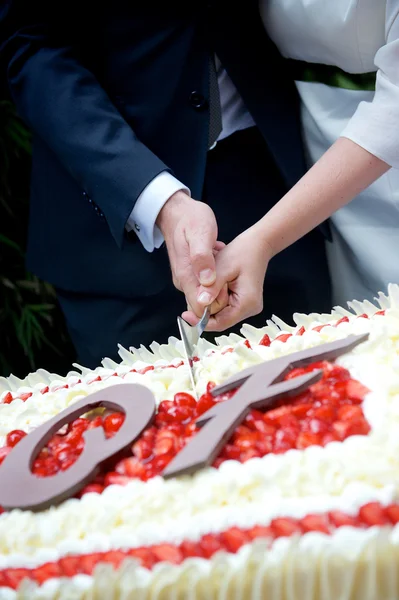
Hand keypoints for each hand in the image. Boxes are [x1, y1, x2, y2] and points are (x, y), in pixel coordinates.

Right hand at [156, 191, 222, 313]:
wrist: (177, 211)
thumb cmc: (190, 218)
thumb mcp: (200, 232)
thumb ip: (202, 258)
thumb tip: (207, 282)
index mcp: (185, 275)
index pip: (199, 307)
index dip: (216, 304)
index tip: (227, 286)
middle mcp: (183, 281)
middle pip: (204, 303)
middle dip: (220, 292)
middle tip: (227, 268)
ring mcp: (186, 278)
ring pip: (207, 293)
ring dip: (219, 281)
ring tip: (222, 259)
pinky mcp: (190, 274)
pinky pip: (206, 283)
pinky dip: (216, 274)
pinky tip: (219, 259)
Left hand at [182, 224, 272, 330]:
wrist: (257, 245)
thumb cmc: (241, 253)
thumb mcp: (222, 267)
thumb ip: (211, 287)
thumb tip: (199, 304)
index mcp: (247, 303)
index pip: (221, 323)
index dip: (201, 322)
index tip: (185, 315)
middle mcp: (250, 309)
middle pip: (221, 320)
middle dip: (204, 311)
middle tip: (193, 295)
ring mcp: (248, 307)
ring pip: (221, 314)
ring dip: (210, 304)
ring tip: (203, 287)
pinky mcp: (244, 303)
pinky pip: (225, 307)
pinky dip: (215, 300)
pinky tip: (211, 287)